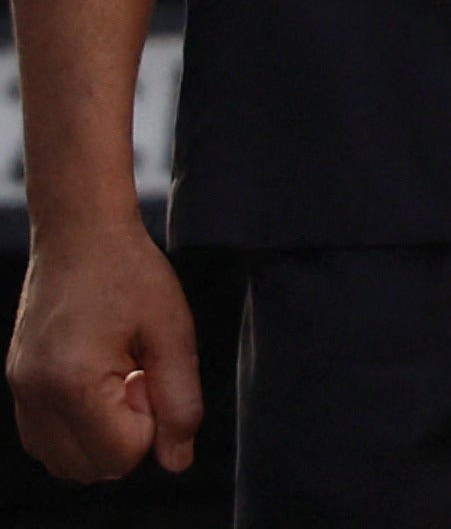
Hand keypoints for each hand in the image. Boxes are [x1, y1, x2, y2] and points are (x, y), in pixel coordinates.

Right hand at [8, 220, 198, 482]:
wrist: (80, 233)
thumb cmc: (130, 272)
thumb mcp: (173, 332)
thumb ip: (181, 400)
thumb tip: (177, 461)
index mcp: (73, 381)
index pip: (121, 455)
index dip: (152, 425)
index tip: (152, 377)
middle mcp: (36, 393)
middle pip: (91, 468)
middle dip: (127, 434)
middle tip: (137, 376)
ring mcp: (19, 391)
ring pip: (65, 462)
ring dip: (102, 435)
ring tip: (118, 377)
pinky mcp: (17, 384)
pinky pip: (45, 440)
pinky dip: (77, 428)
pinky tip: (98, 380)